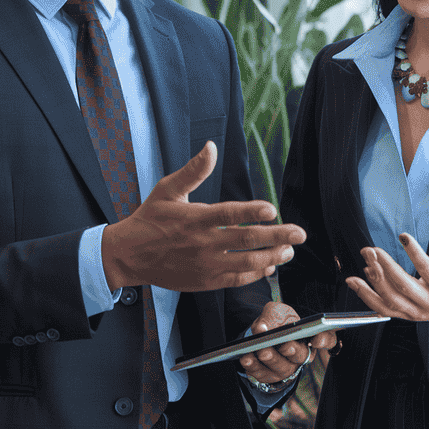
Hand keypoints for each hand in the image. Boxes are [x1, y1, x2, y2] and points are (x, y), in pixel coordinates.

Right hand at [101, 142, 305, 291]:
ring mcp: (205, 264)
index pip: (228, 214)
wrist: (129, 256)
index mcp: (195, 218)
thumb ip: (194, 169)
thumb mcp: (168, 189)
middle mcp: (202, 243)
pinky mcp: (205, 281)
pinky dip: (255, 274)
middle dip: (277, 236)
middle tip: (299, 233)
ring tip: (289, 251)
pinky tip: (268, 267)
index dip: (252, 211)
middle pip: (246, 240)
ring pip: (246, 264)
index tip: (273, 209)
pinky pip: (236, 279)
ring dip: (271, 257)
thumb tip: (211, 147)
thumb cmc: (150, 218)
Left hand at [238, 302, 337, 383]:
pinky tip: (246, 357)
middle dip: (291, 350)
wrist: (264, 333)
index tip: (317, 339)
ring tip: (260, 350)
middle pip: (300, 356)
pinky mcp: (270, 376)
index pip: (326, 339)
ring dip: (270, 359)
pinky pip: (263, 375)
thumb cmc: (277, 321)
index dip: (324, 340)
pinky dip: (253, 366)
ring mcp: (287, 368)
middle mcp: (301, 355)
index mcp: (310, 336)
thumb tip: (263, 328)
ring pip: (281, 367)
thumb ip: (272, 315)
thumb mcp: (277, 311)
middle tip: (283, 344)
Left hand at [345, 234, 428, 326]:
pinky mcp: (406, 315)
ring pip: (389, 301)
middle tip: (371, 250)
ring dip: (372, 282)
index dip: (415, 253)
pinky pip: (383, 309)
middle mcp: (428, 304)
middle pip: (403, 286)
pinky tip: (355, 282)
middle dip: (384, 267)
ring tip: (362, 262)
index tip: (404, 237)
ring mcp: (415, 312)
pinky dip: (367, 296)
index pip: (427, 271)